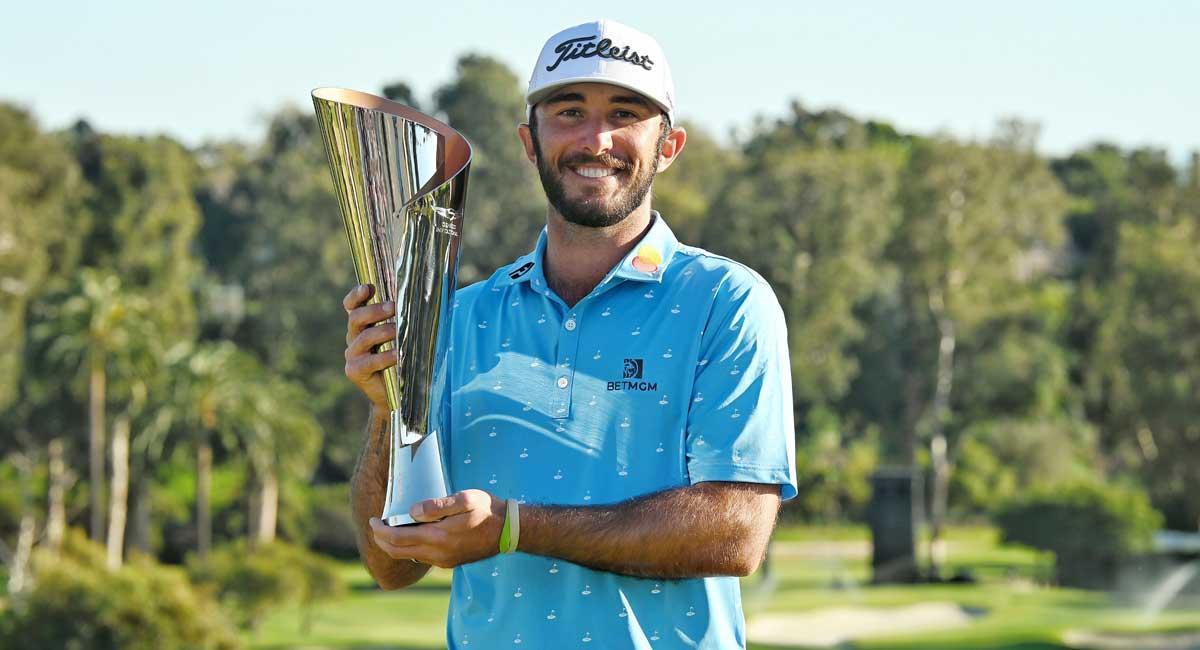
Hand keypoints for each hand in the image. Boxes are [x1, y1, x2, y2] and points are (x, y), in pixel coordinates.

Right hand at [343, 284, 396, 411]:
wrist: (392, 394)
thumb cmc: (400, 360)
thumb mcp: (399, 338)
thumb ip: (401, 321)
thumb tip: (419, 300)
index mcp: (361, 326)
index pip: (352, 306)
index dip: (356, 296)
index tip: (368, 288)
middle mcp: (353, 338)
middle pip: (356, 317)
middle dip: (375, 310)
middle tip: (394, 307)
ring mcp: (352, 355)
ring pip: (364, 337)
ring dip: (383, 331)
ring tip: (399, 330)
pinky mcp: (355, 371)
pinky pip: (370, 361)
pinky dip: (385, 356)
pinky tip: (398, 354)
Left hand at [368, 490, 505, 568]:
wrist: (508, 531)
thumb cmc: (487, 510)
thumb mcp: (465, 499)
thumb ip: (437, 505)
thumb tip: (412, 511)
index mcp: (438, 537)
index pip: (397, 538)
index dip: (380, 531)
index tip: (373, 520)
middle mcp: (437, 553)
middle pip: (398, 551)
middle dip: (381, 540)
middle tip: (375, 526)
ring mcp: (443, 560)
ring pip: (408, 556)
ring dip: (394, 545)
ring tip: (389, 529)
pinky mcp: (448, 562)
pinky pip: (420, 557)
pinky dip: (408, 548)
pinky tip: (410, 535)